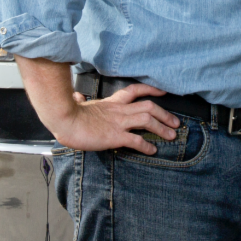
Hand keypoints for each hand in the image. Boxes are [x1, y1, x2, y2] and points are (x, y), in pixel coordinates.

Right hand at [50, 82, 180, 154]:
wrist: (65, 119)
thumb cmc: (68, 114)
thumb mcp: (78, 104)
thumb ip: (81, 100)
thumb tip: (76, 97)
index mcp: (112, 102)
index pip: (135, 90)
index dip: (151, 90)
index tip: (163, 91)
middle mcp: (119, 110)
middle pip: (149, 106)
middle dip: (165, 114)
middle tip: (175, 122)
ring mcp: (118, 122)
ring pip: (147, 120)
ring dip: (162, 128)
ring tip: (171, 135)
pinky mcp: (115, 136)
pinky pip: (136, 140)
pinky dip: (146, 145)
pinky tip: (152, 150)